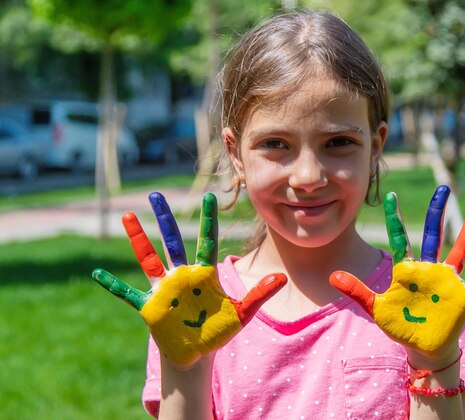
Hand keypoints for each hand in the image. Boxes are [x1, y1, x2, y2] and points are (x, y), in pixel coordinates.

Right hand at [92, 192, 286, 365]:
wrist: (197, 353)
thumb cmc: (218, 331)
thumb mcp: (242, 312)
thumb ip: (259, 294)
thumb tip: (284, 278)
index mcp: (204, 274)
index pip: (207, 240)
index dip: (208, 220)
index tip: (210, 197)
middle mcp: (182, 275)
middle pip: (172, 241)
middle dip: (164, 218)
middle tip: (155, 194)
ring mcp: (164, 289)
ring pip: (149, 258)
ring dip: (138, 238)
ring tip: (128, 216)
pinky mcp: (150, 307)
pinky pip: (128, 294)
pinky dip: (113, 285)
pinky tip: (96, 274)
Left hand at [329, 186, 464, 359]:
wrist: (421, 346)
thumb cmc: (400, 324)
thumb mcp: (376, 308)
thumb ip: (357, 291)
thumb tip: (332, 277)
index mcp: (406, 269)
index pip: (399, 238)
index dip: (395, 218)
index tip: (392, 195)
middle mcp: (428, 268)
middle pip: (432, 234)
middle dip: (436, 212)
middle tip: (442, 188)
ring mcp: (446, 280)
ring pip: (459, 248)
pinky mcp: (462, 295)